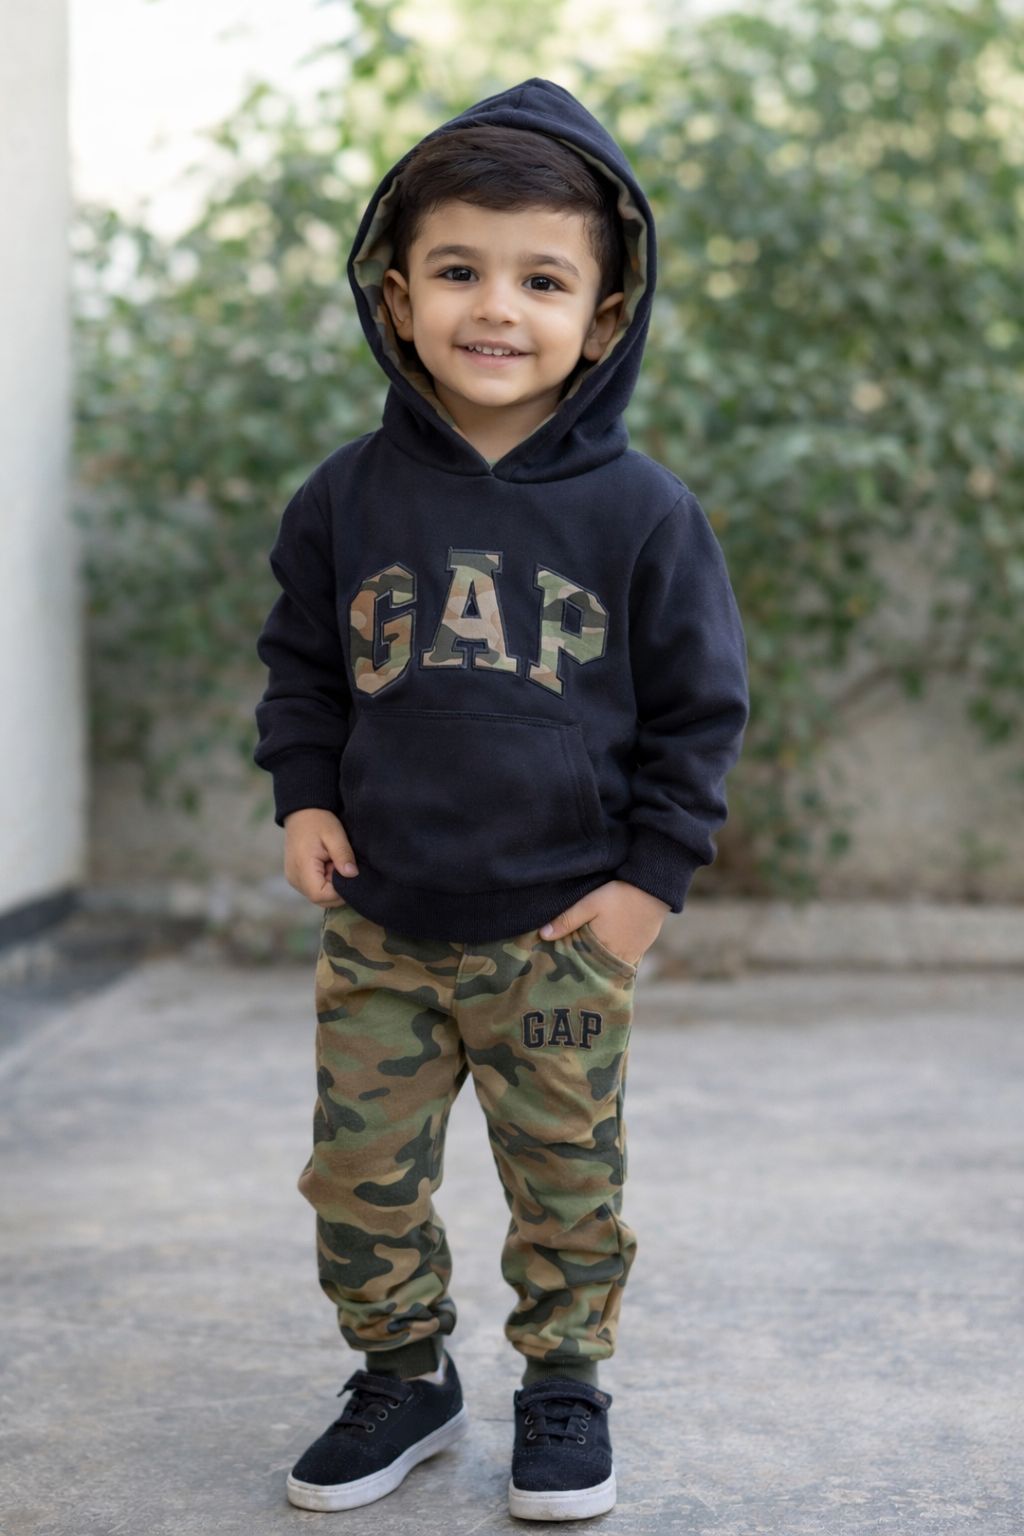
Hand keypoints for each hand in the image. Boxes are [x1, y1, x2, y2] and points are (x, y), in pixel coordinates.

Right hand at [283, 808, 358, 906]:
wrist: (302, 812)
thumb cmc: (318, 820)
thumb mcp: (334, 834)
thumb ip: (343, 855)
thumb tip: (352, 874)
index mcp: (301, 868)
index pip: (321, 896)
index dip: (339, 891)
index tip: (347, 874)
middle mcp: (294, 878)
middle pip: (320, 900)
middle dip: (337, 889)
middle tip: (342, 867)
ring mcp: (294, 879)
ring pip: (318, 895)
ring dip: (331, 885)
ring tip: (334, 863)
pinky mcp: (297, 877)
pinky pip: (314, 888)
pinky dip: (325, 881)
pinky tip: (328, 865)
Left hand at [538, 880, 669, 967]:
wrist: (654, 889)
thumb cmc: (621, 895)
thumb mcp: (590, 904)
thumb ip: (567, 920)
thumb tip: (543, 935)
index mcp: (601, 948)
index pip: (580, 963)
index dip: (568, 963)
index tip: (556, 965)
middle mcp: (617, 957)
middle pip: (595, 967)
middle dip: (583, 967)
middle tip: (568, 969)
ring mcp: (632, 955)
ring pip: (609, 966)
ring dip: (598, 964)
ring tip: (586, 961)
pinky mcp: (641, 949)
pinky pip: (623, 961)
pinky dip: (613, 960)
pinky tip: (605, 955)